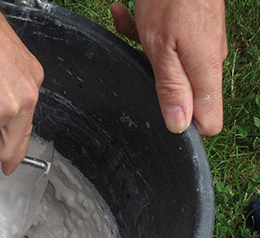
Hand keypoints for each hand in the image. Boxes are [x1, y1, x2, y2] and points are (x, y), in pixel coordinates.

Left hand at [110, 0, 227, 135]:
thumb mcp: (161, 48)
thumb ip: (170, 87)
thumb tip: (179, 126)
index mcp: (205, 71)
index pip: (208, 121)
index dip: (183, 125)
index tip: (160, 114)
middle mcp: (208, 62)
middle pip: (182, 94)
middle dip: (154, 80)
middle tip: (141, 56)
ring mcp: (201, 46)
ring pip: (168, 65)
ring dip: (143, 48)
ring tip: (131, 24)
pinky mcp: (192, 31)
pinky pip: (167, 44)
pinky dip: (143, 30)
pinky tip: (125, 14)